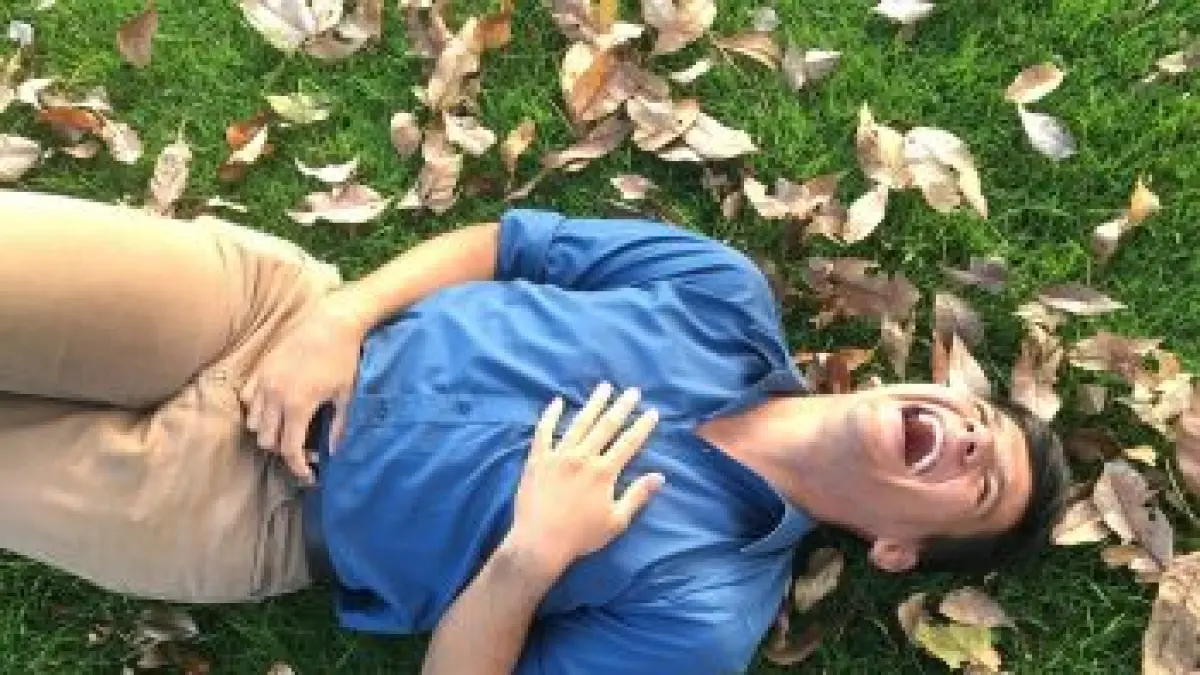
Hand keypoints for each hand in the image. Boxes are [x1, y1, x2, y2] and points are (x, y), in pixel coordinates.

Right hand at [241, 293, 367, 483]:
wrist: (331, 322)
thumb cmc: (343, 359)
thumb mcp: (347, 395)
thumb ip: (340, 427)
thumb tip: (334, 452)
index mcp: (298, 405)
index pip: (289, 449)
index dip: (298, 467)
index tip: (308, 475)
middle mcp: (274, 395)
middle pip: (267, 440)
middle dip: (284, 450)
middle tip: (303, 449)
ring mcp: (263, 381)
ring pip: (254, 422)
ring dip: (269, 432)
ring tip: (289, 429)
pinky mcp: (260, 369)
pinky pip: (247, 399)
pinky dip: (257, 410)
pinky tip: (275, 409)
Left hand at [504, 383, 663, 576]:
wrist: (539, 543)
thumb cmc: (580, 536)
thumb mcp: (616, 521)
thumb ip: (637, 496)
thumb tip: (660, 476)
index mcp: (603, 472)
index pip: (628, 443)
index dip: (642, 426)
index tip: (652, 412)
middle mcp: (582, 457)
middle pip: (606, 426)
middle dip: (621, 407)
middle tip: (632, 391)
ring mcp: (558, 456)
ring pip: (579, 423)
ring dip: (593, 404)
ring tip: (603, 388)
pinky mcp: (537, 459)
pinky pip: (543, 432)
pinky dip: (550, 416)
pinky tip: (557, 402)